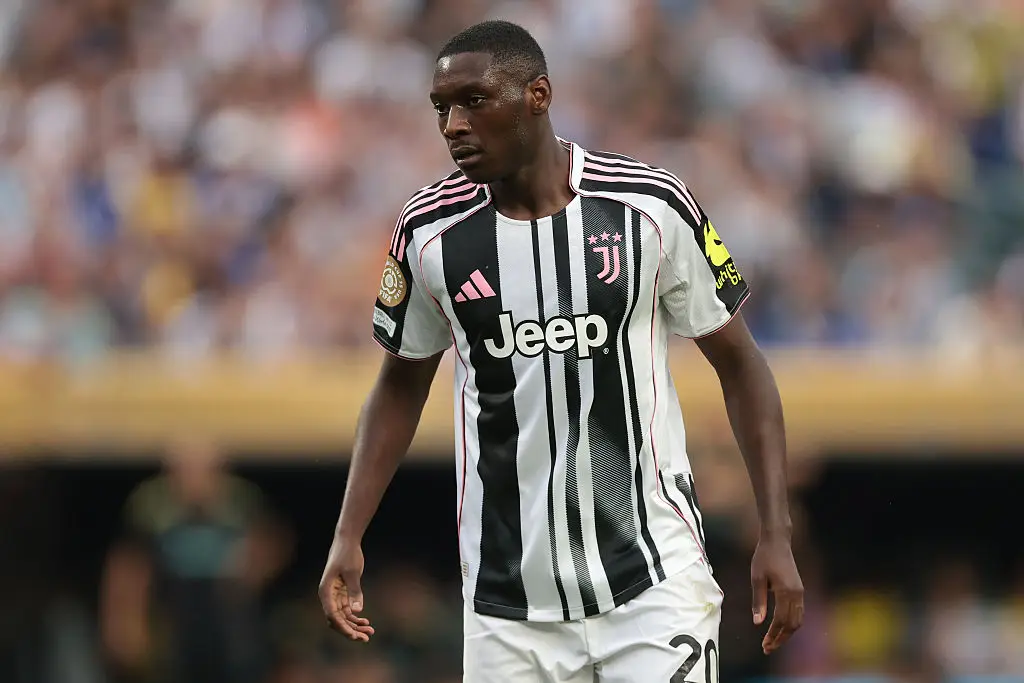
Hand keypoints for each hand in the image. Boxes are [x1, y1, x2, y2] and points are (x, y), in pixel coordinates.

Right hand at [319, 535, 374, 641]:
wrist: (347, 541)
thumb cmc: (347, 554)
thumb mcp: (353, 572)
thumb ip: (355, 592)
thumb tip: (357, 611)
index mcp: (326, 591)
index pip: (332, 615)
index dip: (343, 627)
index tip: (355, 635)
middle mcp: (328, 596)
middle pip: (337, 619)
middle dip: (350, 630)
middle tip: (366, 638)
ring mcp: (334, 595)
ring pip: (343, 616)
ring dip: (354, 625)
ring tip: (370, 631)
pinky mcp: (342, 593)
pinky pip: (347, 610)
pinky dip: (355, 617)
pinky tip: (366, 622)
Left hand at [751, 535, 803, 654]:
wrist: (777, 541)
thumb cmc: (764, 557)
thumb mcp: (756, 578)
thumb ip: (758, 601)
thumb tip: (758, 623)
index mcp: (786, 592)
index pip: (781, 621)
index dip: (773, 635)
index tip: (764, 645)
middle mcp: (797, 594)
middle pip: (792, 625)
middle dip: (781, 639)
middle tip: (767, 648)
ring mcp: (800, 592)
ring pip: (798, 620)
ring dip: (787, 633)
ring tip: (773, 641)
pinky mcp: (800, 590)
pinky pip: (798, 612)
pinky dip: (791, 624)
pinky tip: (780, 628)